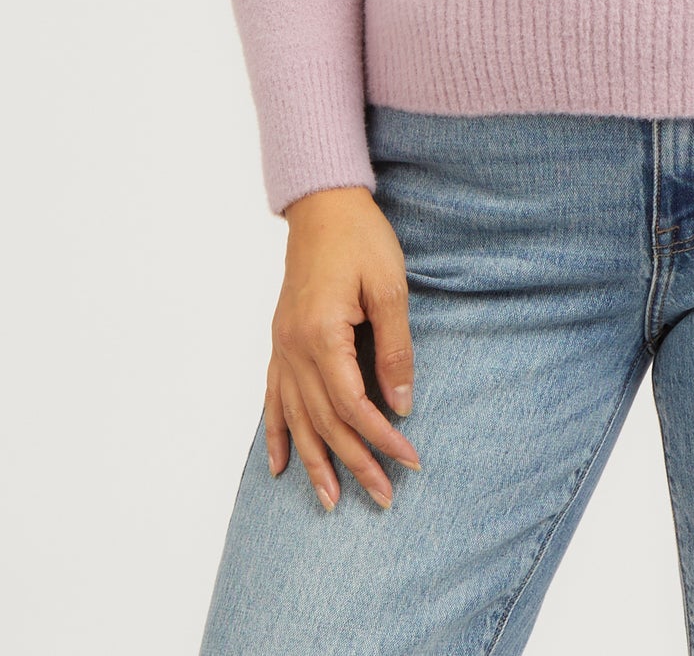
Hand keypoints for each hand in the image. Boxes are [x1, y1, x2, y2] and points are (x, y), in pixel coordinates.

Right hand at [265, 186, 421, 511]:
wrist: (322, 204)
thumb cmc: (360, 239)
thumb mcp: (389, 289)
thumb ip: (394, 349)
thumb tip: (401, 404)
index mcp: (322, 335)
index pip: (353, 406)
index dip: (382, 438)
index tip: (409, 460)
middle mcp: (294, 348)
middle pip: (325, 421)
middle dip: (355, 463)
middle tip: (383, 498)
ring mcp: (281, 346)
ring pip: (296, 418)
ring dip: (314, 462)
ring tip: (330, 501)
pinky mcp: (280, 340)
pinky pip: (273, 398)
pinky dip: (277, 433)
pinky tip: (280, 464)